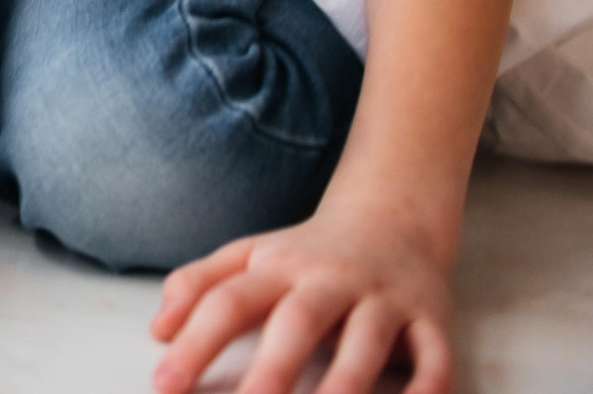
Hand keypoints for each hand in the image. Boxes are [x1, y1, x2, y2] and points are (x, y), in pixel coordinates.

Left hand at [150, 203, 453, 393]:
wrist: (393, 216)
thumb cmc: (307, 255)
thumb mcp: (248, 256)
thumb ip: (199, 286)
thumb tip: (157, 332)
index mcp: (279, 266)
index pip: (230, 301)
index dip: (196, 343)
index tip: (164, 384)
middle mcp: (331, 280)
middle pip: (298, 322)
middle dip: (272, 370)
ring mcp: (384, 299)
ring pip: (367, 343)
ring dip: (345, 386)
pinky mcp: (432, 318)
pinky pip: (435, 356)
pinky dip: (428, 387)